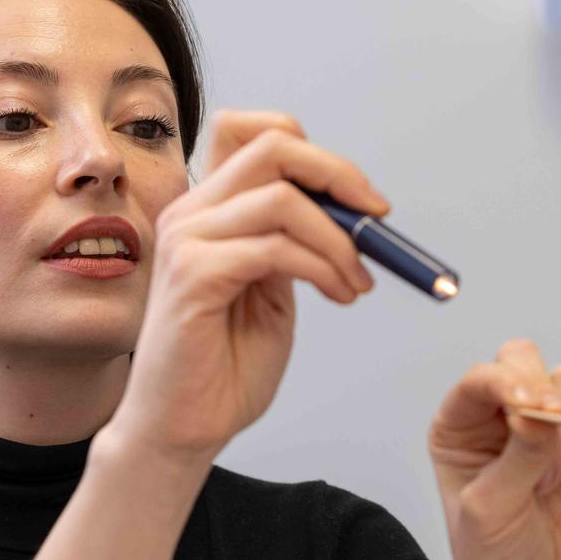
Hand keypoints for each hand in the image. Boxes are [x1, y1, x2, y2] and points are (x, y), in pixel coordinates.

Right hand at [107, 111, 386, 463]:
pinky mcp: (193, 275)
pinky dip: (322, 267)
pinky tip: (339, 295)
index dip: (316, 155)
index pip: (253, 132)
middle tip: (377, 220)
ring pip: (283, 197)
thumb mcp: (272, 288)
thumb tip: (349, 209)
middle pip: (272, 145)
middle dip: (338, 175)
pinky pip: (276, 248)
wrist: (183, 427)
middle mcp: (190, 211)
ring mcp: (186, 239)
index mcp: (208, 208)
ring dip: (339, 239)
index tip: (362, 201)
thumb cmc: (224, 366)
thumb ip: (292, 241)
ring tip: (356, 282)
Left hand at [430, 339, 560, 559]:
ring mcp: (555, 429)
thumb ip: (515, 457)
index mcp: (462, 428)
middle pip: (525, 359)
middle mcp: (506, 419)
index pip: (482, 378)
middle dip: (541, 390)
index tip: (527, 408)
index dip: (506, 381)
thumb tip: (543, 410)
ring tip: (557, 478)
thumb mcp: (489, 511)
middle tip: (551, 430)